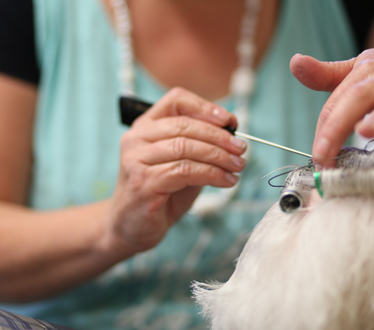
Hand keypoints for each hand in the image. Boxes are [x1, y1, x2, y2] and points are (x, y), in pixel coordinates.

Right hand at [106, 88, 246, 252]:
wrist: (132, 228)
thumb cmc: (160, 193)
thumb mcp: (182, 163)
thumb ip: (201, 147)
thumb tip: (233, 133)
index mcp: (146, 126)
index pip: (176, 100)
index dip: (205, 107)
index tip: (230, 121)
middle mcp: (137, 138)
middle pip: (185, 125)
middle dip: (219, 136)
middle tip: (241, 149)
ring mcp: (136, 159)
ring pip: (186, 147)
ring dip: (219, 157)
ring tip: (238, 166)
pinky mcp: (143, 182)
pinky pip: (185, 171)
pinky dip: (212, 174)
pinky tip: (226, 181)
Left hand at [290, 34, 373, 166]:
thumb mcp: (365, 68)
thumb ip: (329, 74)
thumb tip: (295, 64)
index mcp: (366, 72)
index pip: (337, 101)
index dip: (323, 130)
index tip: (317, 158)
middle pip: (358, 98)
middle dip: (337, 127)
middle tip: (324, 156)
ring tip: (363, 132)